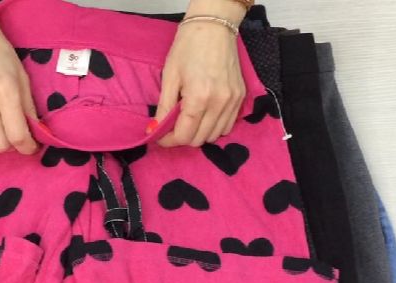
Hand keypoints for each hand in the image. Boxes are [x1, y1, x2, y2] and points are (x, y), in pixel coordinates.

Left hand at [156, 0, 247, 146]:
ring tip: (188, 119)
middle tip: (171, 127)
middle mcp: (219, 103)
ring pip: (214, 136)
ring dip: (198, 134)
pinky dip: (214, 127)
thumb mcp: (170, 76)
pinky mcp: (240, 97)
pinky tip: (204, 115)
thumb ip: (164, 107)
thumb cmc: (187, 48)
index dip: (169, 140)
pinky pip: (227, 125)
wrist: (214, 28)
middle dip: (182, 137)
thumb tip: (155, 130)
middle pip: (199, 139)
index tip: (159, 135)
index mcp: (199, 97)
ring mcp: (233, 101)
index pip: (184, 135)